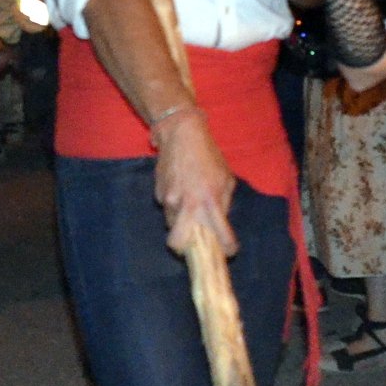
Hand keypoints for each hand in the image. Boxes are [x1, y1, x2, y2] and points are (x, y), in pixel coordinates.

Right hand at [152, 106, 238, 258]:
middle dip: (183, 248)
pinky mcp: (158, 193)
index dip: (227, 249)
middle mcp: (188, 205)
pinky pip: (167, 207)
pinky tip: (179, 188)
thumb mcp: (226, 178)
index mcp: (210, 201)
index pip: (221, 237)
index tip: (228, 251)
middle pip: (178, 243)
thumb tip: (219, 221)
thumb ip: (223, 203)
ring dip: (180, 220)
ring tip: (188, 202)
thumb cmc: (208, 155)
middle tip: (193, 243)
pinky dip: (173, 204)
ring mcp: (169, 200)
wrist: (181, 134)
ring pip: (172, 224)